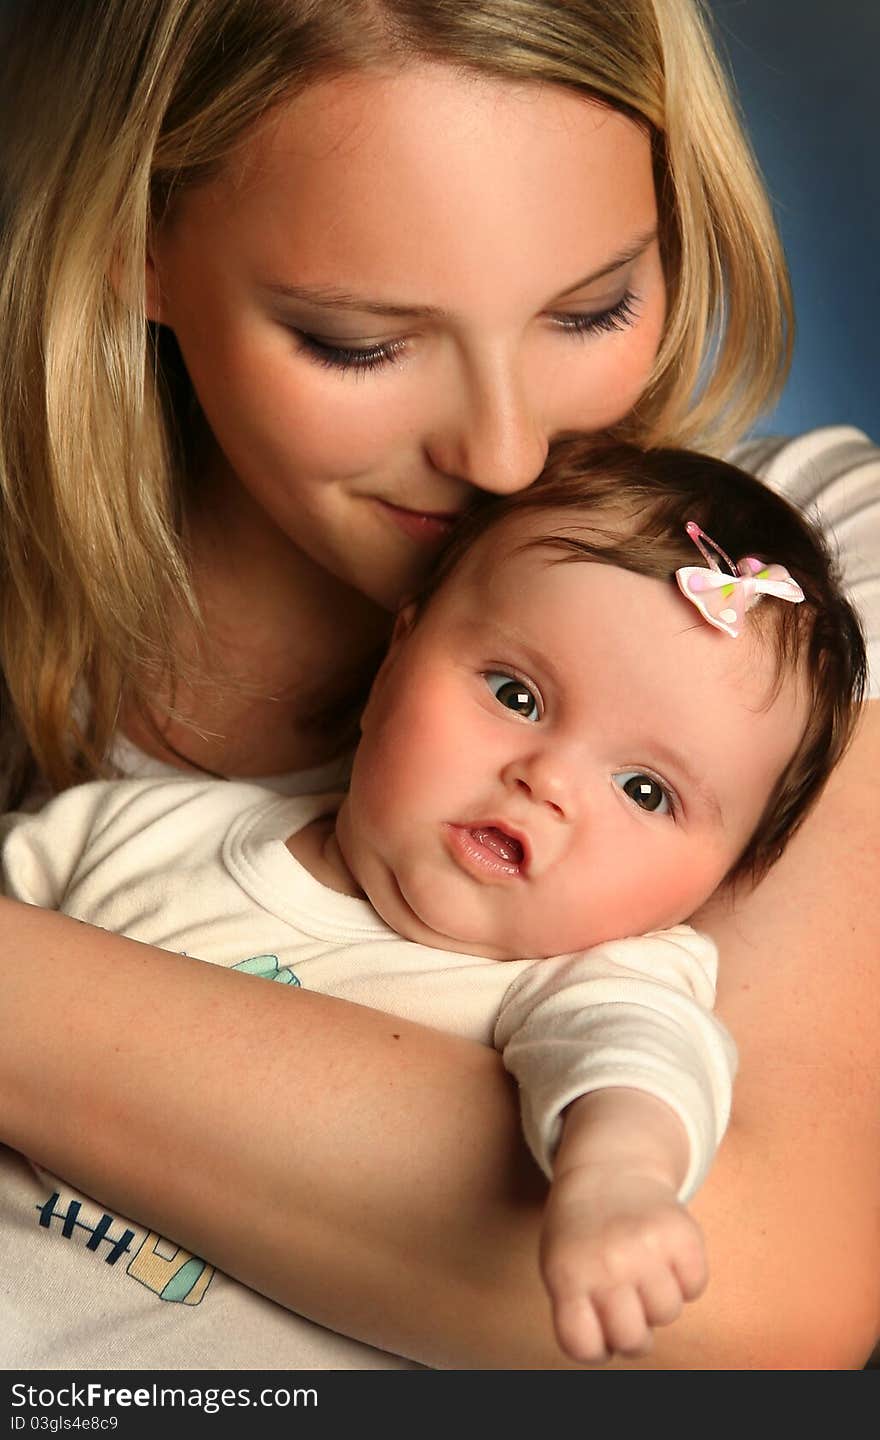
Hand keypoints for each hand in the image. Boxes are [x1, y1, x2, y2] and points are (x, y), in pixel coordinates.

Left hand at [540, 1165, 707, 1363]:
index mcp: (567, 1274)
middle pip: (632, 1339)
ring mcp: (646, 1247)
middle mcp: (607, 1262)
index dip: (595, 1348)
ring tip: (643, 1268)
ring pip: (667, 1314)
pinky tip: (665, 1253)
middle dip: (634, 1331)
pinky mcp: (682, 1233)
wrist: (608, 1168)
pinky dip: (685, 1277)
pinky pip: (694, 1286)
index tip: (597, 1329)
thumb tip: (613, 1350)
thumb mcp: (560, 1265)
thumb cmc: (583, 1232)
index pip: (582, 1345)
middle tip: (628, 1303)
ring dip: (658, 1299)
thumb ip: (578, 1309)